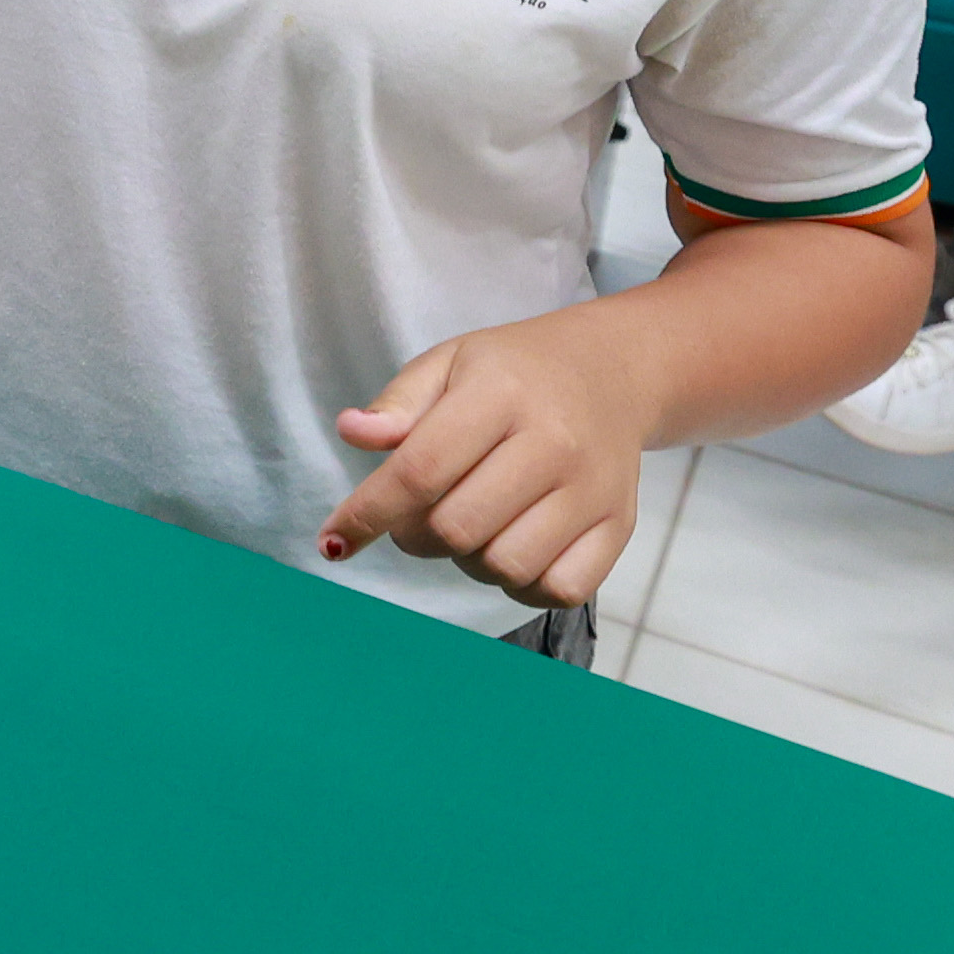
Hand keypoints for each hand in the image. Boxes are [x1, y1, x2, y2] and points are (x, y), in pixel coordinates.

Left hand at [322, 316, 654, 608]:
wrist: (612, 372)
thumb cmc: (514, 373)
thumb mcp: (449, 364)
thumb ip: (398, 404)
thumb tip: (353, 433)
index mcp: (502, 393)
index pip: (420, 471)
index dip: (368, 513)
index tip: (334, 540)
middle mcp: (554, 443)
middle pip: (456, 530)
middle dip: (414, 536)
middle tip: (415, 516)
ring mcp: (593, 489)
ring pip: (504, 567)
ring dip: (467, 561)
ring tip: (470, 524)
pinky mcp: (620, 526)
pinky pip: (558, 589)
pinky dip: (522, 584)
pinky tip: (512, 547)